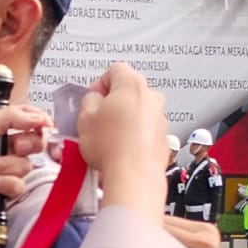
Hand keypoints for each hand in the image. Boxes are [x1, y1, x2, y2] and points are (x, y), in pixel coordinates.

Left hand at [0, 105, 50, 225]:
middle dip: (25, 144)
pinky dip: (3, 183)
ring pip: (25, 166)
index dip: (39, 122)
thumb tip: (36, 116)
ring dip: (3, 165)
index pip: (28, 120)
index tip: (43, 125)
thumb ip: (11, 116)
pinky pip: (18, 186)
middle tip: (13, 145)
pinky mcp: (2, 188)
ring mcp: (3, 167)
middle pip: (34, 143)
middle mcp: (2, 145)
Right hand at [76, 64, 167, 215]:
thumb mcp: (84, 117)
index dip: (98, 84)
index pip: (114, 70)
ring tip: (106, 138)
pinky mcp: (162, 138)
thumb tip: (92, 100)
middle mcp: (151, 97)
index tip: (91, 98)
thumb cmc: (112, 148)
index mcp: (132, 84)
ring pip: (137, 111)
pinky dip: (133, 135)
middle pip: (127, 91)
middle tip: (96, 119)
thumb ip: (88, 99)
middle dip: (111, 102)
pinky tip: (119, 149)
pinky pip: (144, 130)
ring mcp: (160, 118)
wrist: (133, 176)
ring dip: (122, 120)